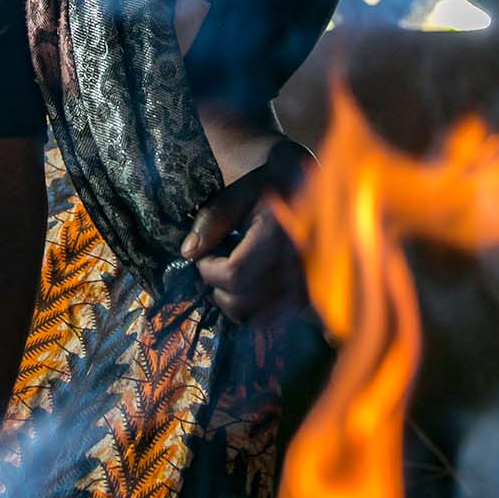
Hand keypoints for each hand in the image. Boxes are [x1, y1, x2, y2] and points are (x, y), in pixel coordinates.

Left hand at [180, 139, 312, 324]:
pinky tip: (249, 288)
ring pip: (258, 318)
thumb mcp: (240, 188)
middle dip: (218, 288)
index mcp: (280, 232)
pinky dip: (256, 312)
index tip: (203, 255)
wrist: (305, 177)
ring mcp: (307, 282)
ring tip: (231, 276)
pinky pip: (276, 320)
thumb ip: (214, 218)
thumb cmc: (270, 178)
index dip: (208, 269)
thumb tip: (188, 252)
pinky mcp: (310, 294)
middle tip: (215, 265)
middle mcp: (298, 263)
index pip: (235, 273)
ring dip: (236, 303)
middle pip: (244, 301)